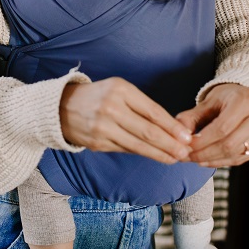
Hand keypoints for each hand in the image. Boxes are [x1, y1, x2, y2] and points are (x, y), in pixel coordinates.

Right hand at [60, 78, 192, 163]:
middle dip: (170, 144)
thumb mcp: (119, 90)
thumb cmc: (99, 97)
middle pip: (148, 131)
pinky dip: (142, 153)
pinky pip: (125, 150)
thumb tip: (172, 128)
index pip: (152, 111)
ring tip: (174, 158)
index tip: (187, 137)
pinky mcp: (97, 144)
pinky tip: (155, 156)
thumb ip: (142, 107)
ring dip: (159, 154)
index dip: (172, 126)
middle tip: (185, 153)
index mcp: (120, 90)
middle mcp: (111, 108)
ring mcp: (102, 127)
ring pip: (138, 145)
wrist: (61, 107)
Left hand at [176, 83, 248, 166]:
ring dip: (213, 160)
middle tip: (187, 157)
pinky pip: (242, 158)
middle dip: (206, 153)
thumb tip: (178, 133)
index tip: (186, 146)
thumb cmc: (226, 98)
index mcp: (247, 100)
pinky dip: (223, 162)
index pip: (222, 127)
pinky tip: (208, 161)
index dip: (203, 140)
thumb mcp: (208, 102)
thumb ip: (192, 117)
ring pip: (237, 153)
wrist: (247, 97)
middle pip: (230, 143)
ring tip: (195, 159)